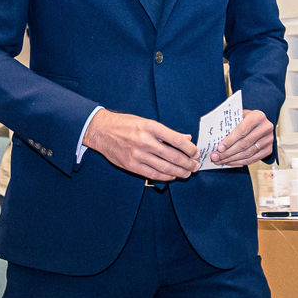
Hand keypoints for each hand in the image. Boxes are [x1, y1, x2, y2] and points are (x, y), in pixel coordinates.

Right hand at [83, 109, 198, 181]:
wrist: (101, 130)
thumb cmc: (125, 124)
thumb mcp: (146, 121)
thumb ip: (166, 132)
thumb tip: (186, 139)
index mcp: (150, 127)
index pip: (177, 140)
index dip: (190, 149)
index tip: (196, 152)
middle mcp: (145, 141)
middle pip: (173, 156)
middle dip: (188, 163)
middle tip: (195, 165)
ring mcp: (137, 155)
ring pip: (165, 167)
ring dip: (180, 172)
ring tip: (188, 172)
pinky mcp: (131, 165)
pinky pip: (153, 174)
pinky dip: (166, 176)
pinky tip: (172, 175)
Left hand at [212, 110, 274, 167]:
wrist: (261, 123)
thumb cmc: (247, 119)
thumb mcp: (240, 116)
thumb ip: (230, 124)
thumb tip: (215, 138)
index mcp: (258, 116)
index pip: (242, 130)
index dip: (230, 140)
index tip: (219, 148)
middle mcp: (266, 128)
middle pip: (244, 144)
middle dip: (228, 152)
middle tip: (216, 157)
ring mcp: (269, 140)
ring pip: (248, 153)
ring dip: (232, 159)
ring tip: (220, 160)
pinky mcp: (269, 150)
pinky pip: (252, 159)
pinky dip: (239, 162)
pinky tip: (230, 162)